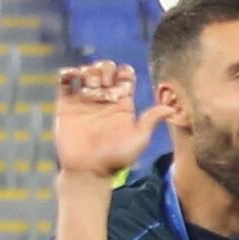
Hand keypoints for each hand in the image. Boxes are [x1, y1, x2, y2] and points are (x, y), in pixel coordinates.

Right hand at [53, 61, 154, 182]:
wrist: (88, 170)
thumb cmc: (116, 158)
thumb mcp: (139, 139)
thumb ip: (152, 120)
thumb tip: (172, 107)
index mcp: (123, 104)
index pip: (125, 77)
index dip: (124, 72)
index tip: (122, 80)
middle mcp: (105, 99)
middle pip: (106, 71)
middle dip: (106, 69)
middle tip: (104, 81)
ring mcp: (85, 101)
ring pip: (88, 73)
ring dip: (89, 71)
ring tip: (89, 81)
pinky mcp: (67, 105)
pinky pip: (66, 83)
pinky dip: (68, 74)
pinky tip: (73, 75)